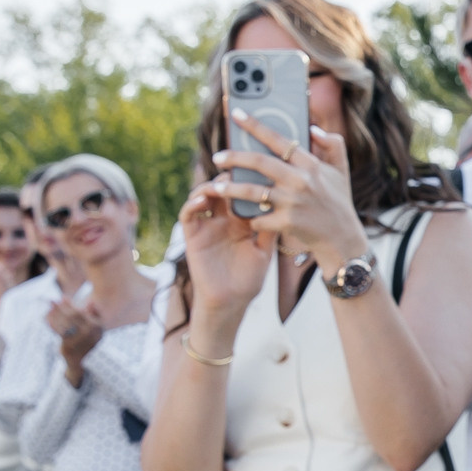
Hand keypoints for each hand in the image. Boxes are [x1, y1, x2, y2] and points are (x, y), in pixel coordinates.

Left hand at [47, 297, 104, 383]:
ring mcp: (80, 340)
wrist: (83, 362)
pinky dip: (53, 324)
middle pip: (72, 317)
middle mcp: (90, 334)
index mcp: (97, 327)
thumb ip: (94, 315)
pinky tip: (47, 319)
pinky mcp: (69, 346)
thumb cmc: (88, 342)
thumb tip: (92, 302)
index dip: (70, 305)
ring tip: (48, 309)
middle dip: (60, 307)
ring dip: (55, 314)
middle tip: (51, 301)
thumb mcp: (94, 328)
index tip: (62, 297)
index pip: (81, 313)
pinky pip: (60, 332)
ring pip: (65, 324)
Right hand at [177, 176, 276, 322]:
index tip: (257, 168)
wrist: (230, 302)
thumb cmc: (248, 280)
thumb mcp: (264, 251)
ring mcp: (207, 226)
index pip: (243, 193)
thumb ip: (270, 229)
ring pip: (203, 195)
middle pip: (223, 189)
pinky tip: (203, 200)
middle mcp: (223, 220)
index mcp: (242, 222)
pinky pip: (188, 214)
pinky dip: (193, 204)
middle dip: (229, 177)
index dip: (247, 180)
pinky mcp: (192, 236)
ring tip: (221, 183)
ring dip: (210, 186)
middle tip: (238, 169)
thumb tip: (283, 202)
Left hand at [209, 112, 370, 274]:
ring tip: (216, 187)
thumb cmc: (338, 201)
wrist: (342, 238)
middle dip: (234, 157)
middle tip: (217, 157)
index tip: (235, 114)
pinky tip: (242, 216)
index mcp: (310, 164)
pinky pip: (258, 218)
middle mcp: (300, 180)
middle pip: (259, 162)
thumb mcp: (341, 169)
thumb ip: (333, 143)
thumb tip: (312, 128)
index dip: (254, 125)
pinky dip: (250, 217)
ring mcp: (292, 202)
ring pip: (252, 191)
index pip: (277, 139)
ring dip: (230, 188)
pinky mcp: (286, 223)